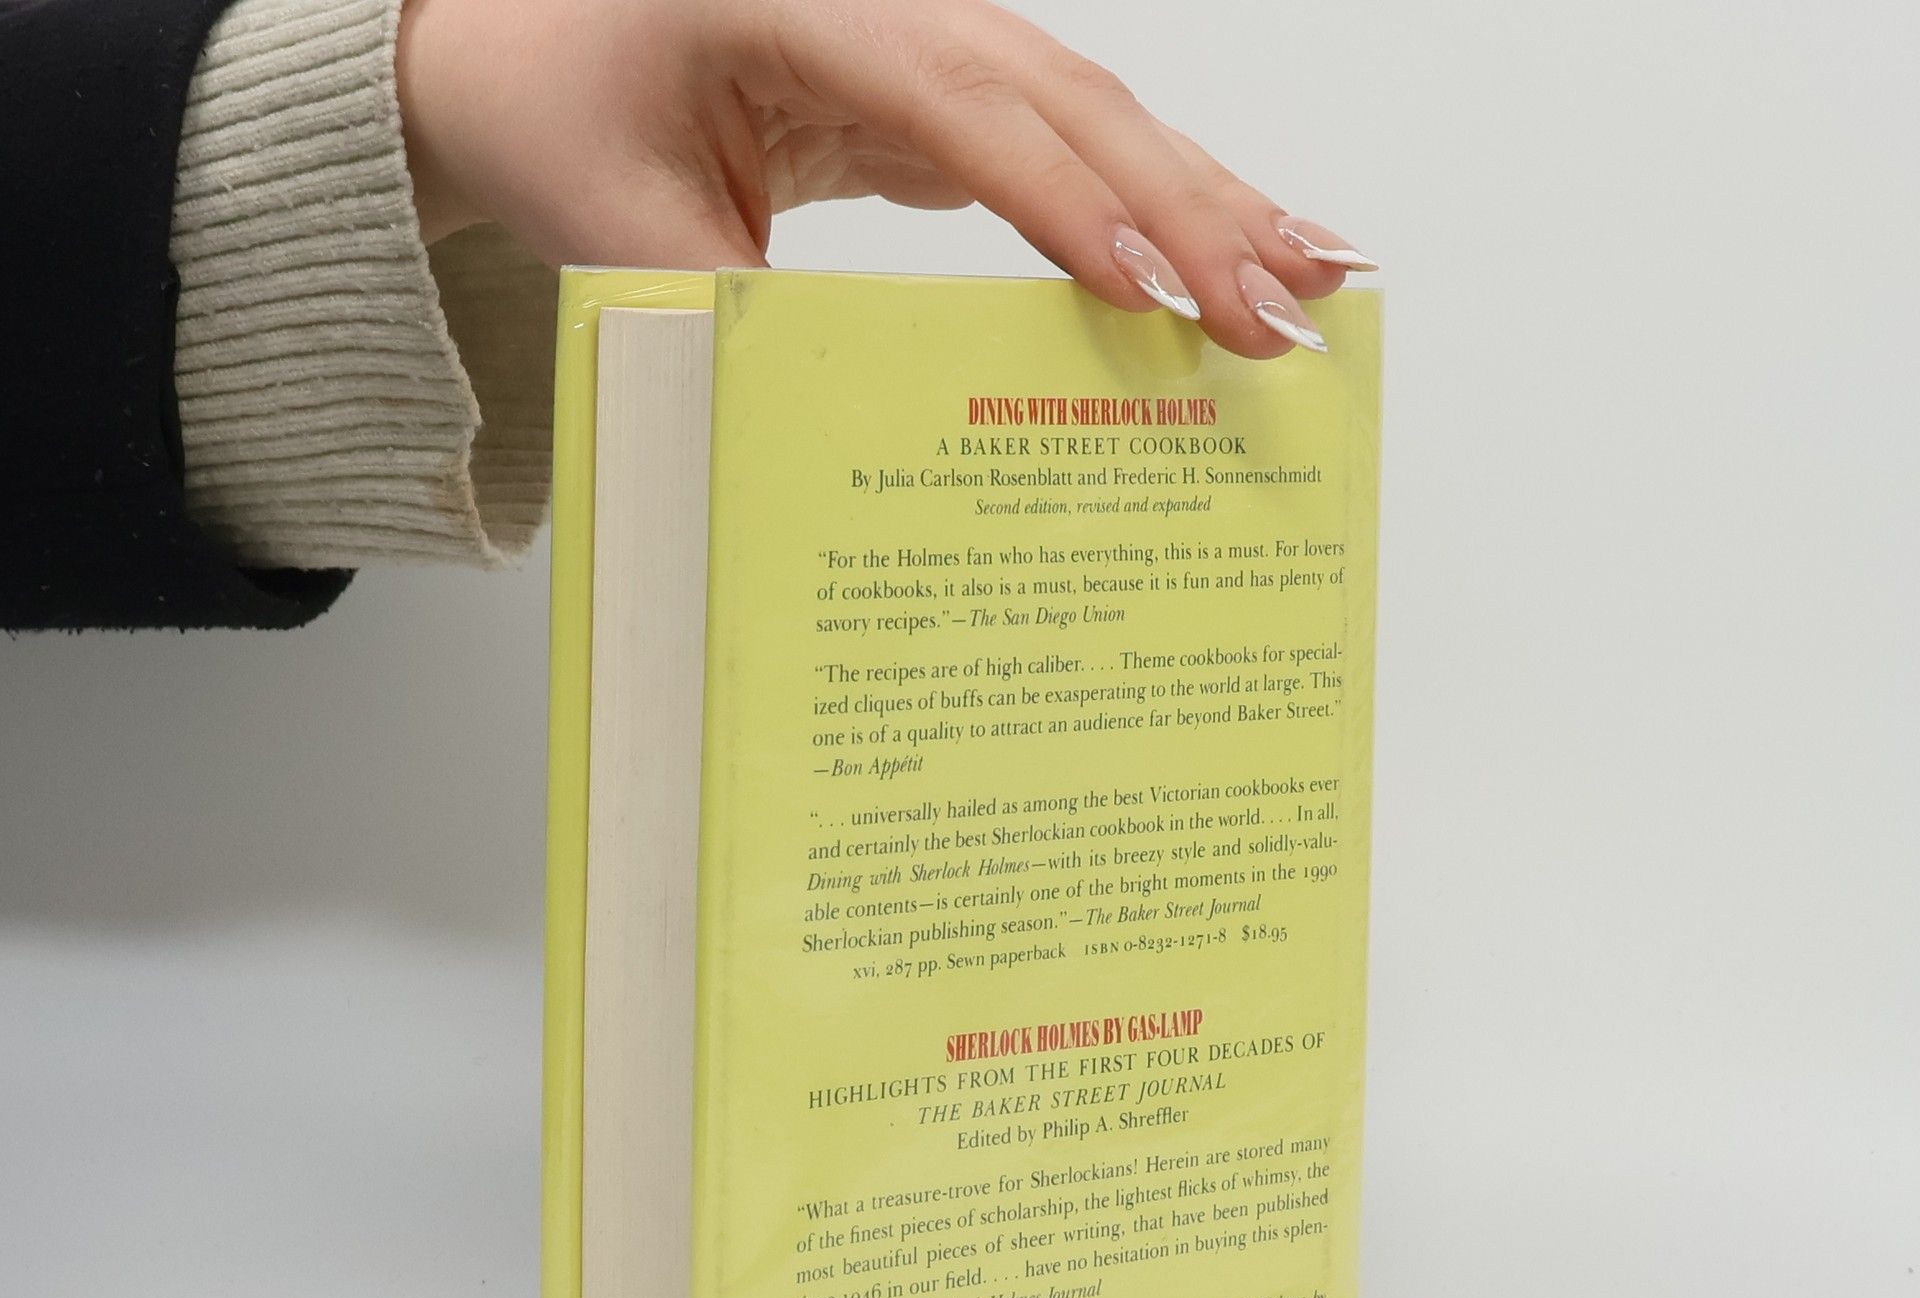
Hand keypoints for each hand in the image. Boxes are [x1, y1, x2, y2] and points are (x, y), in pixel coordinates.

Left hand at [396, 0, 1374, 359]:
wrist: (521, 40)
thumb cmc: (551, 106)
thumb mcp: (615, 224)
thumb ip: (735, 313)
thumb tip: (859, 432)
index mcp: (804, 3)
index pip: (968, 110)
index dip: (1071, 206)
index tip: (1156, 298)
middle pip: (1073, 102)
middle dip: (1190, 213)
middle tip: (1285, 316)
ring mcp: (931, 33)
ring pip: (1096, 112)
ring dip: (1209, 198)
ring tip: (1316, 276)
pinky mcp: (946, 85)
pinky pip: (1070, 139)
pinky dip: (1156, 197)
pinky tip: (1231, 243)